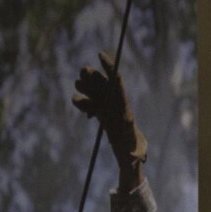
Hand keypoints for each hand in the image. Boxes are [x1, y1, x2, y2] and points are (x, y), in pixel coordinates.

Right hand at [72, 51, 146, 173]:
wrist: (129, 156)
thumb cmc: (132, 152)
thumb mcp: (133, 147)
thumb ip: (130, 137)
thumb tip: (128, 124)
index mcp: (124, 106)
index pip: (116, 81)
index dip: (108, 67)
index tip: (100, 55)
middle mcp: (116, 104)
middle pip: (102, 84)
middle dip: (92, 77)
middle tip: (81, 72)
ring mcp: (107, 108)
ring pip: (94, 93)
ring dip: (85, 88)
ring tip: (77, 87)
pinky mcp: (102, 114)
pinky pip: (90, 104)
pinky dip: (83, 103)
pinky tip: (78, 104)